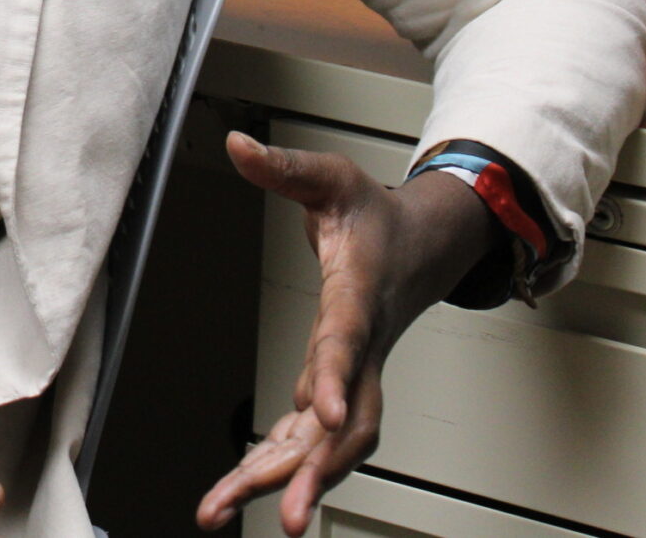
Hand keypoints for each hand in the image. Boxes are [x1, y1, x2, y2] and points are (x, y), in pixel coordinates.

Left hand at [195, 135, 497, 535]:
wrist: (421, 246)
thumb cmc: (374, 216)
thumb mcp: (330, 178)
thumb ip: (283, 167)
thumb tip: (237, 145)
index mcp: (358, 296)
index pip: (346, 341)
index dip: (336, 376)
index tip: (324, 413)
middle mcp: (359, 348)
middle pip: (346, 424)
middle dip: (315, 471)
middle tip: (284, 517)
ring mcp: (353, 376)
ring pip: (327, 446)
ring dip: (283, 482)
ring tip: (225, 511)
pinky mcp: (338, 388)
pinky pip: (310, 439)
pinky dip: (277, 467)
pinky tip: (239, 492)